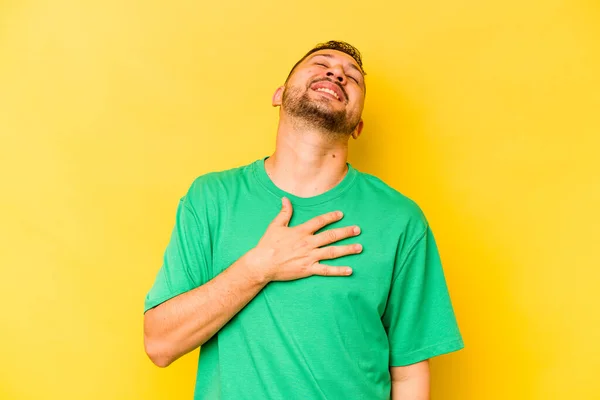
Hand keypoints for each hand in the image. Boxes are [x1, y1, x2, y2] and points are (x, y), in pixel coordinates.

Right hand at [247, 196, 361, 282]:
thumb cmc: (268, 244)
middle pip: (331, 236)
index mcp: (301, 231)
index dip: (331, 217)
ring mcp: (309, 257)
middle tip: (358, 230)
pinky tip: (349, 270)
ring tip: (359, 247)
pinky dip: (338, 270)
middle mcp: (308, 243)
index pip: (319, 221)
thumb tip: (286, 199)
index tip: (341, 214)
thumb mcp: (275, 225)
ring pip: (332, 252)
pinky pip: (326, 270)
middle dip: (346, 232)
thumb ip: (284, 212)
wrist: (262, 264)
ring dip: (347, 249)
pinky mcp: (308, 269)